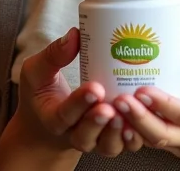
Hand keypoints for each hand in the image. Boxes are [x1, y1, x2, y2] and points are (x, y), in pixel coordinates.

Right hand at [0, 28, 143, 163]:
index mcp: (53, 118)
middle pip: (85, 135)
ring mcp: (95, 140)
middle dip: (98, 122)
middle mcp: (74, 134)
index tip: (95, 88)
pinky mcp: (113, 140)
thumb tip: (75, 35)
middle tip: (109, 107)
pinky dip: (133, 139)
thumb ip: (53, 54)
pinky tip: (141, 125)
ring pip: (107, 145)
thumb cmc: (45, 91)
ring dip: (118, 134)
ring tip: (127, 117)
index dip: (80, 103)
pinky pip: (125, 145)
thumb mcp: (38, 71)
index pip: (64, 114)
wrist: (51, 121)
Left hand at [112, 53, 179, 170]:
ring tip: (111, 102)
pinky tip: (121, 111)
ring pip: (154, 141)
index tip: (142, 89)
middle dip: (136, 117)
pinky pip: (155, 142)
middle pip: (162, 134)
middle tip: (116, 97)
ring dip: (132, 125)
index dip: (162, 104)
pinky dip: (136, 129)